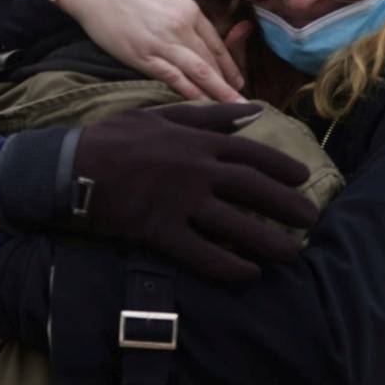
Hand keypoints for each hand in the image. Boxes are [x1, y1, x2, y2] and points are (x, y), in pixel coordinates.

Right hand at [54, 0, 244, 102]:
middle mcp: (181, 26)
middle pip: (211, 61)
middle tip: (245, 104)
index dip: (229, 66)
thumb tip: (187, 33)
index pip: (216, 43)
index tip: (238, 82)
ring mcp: (163, 42)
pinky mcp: (143, 55)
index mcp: (188, 9)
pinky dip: (190, 92)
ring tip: (234, 109)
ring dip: (218, 93)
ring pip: (199, 71)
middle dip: (228, 85)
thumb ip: (178, 14)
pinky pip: (173, 78)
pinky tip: (202, 105)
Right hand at [69, 102, 317, 280]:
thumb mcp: (161, 115)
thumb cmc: (116, 138)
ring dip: (270, 241)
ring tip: (293, 254)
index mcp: (197, 140)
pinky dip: (230, 266)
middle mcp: (196, 170)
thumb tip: (251, 110)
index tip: (304, 178)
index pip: (252, 152)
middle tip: (312, 219)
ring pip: (236, 225)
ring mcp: (180, 202)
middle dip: (288, 205)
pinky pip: (203, 254)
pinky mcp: (161, 231)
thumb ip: (208, 115)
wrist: (72, 166)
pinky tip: (250, 274)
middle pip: (254, 189)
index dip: (282, 166)